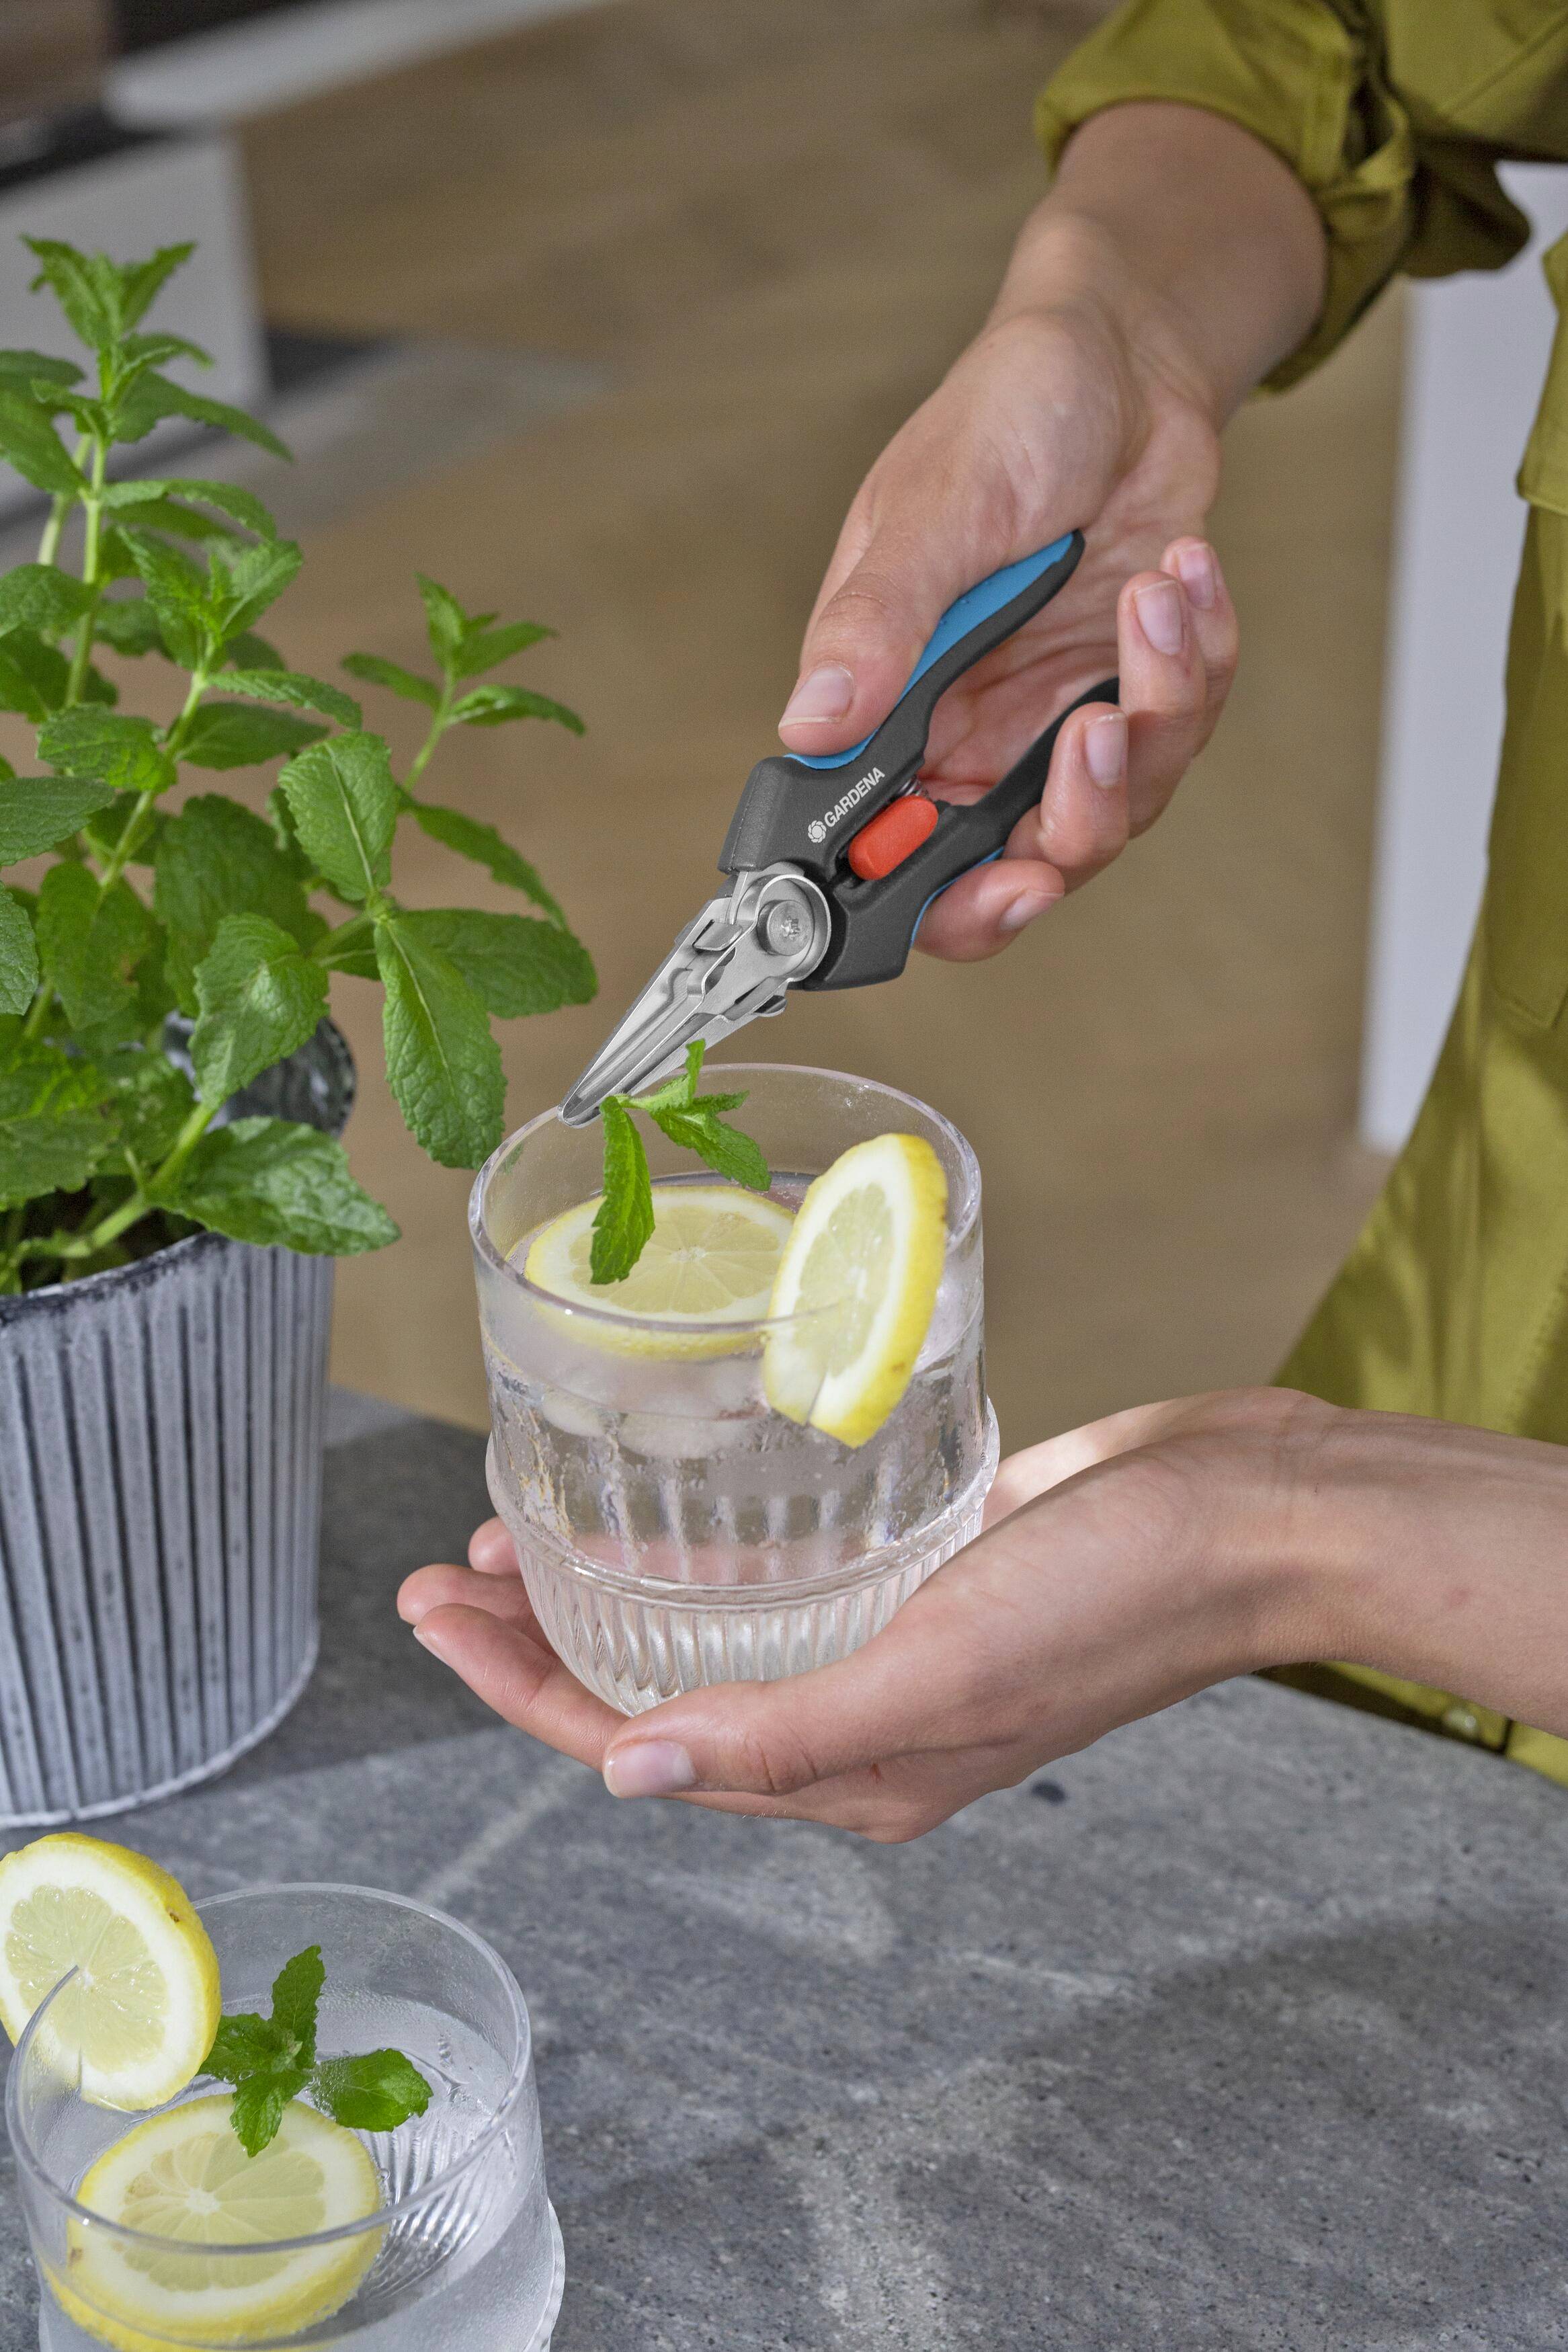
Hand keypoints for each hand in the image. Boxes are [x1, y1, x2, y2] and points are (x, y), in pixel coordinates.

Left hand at [396, 1389, 1339, 1840]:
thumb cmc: (1112, 1600)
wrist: (1250, 1516)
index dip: (522, 1688)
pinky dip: (711, 1543)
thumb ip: (779, 1731)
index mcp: (853, 1772)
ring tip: (525, 1523)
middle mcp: (860, 1717)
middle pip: (658, 1689)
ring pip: (713, 1627)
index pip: (640, 1745)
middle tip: (448, 1567)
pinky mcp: (926, 1566)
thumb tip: (623, 1774)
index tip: (434, 1615)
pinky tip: (669, 1495)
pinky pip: (787, 1569)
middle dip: (541, 1638)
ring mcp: (893, 1639)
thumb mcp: (933, 1674)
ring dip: (615, 1584)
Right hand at [777, 103, 1327, 961]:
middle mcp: (972, 731)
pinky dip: (1199, 655)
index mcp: (892, 708)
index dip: (938, 903)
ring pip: (1118, 806)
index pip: (890, 854)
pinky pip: (1183, 726)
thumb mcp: (932, 511)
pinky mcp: (1136, 685)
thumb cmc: (1007, 413)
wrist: (1123, 354)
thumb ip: (873, 626)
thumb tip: (809, 723)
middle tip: (1100, 737)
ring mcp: (1057, 714)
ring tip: (1154, 592)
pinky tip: (1180, 574)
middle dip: (1071, 831)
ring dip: (1157, 705)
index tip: (1004, 888)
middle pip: (1015, 866)